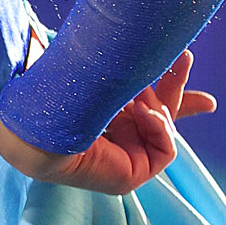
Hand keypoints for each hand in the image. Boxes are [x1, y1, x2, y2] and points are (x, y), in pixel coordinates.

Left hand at [0, 49, 216, 195]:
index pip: (143, 103)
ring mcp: (122, 158)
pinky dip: (159, 128)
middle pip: (159, 116)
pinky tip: (141, 113)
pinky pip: (165, 151)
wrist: (40, 123)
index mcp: (105, 114)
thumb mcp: (102, 71)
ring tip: (140, 95)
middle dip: (178, 91)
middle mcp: (113, 137)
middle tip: (185, 57)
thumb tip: (153, 46)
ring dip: (159, 106)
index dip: (170, 85)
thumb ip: (126, 65)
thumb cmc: (60, 93)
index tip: (185, 59)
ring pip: (165, 128)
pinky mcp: (129, 178)